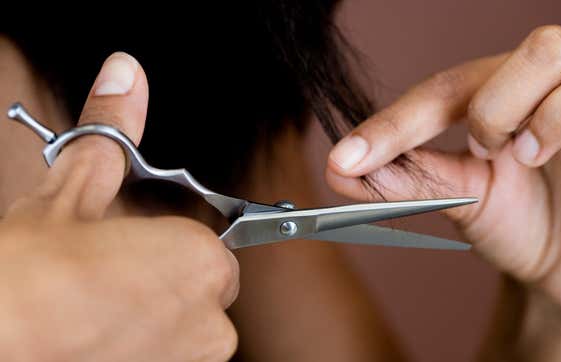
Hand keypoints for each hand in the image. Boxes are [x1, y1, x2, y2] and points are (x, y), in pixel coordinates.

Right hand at [0, 53, 237, 360]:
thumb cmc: (28, 280)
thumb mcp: (68, 196)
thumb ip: (110, 134)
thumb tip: (125, 74)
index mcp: (201, 260)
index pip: (210, 247)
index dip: (166, 246)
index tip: (133, 249)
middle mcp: (211, 319)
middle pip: (202, 290)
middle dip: (162, 280)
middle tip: (108, 278)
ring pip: (185, 329)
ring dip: (152, 318)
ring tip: (97, 310)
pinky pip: (170, 357)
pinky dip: (143, 349)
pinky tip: (99, 339)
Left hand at [326, 24, 560, 350]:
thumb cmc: (516, 226)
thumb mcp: (459, 201)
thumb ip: (404, 180)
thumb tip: (338, 170)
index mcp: (507, 96)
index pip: (451, 87)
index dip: (397, 123)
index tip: (348, 161)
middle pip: (544, 47)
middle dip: (502, 103)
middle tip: (489, 151)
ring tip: (535, 157)